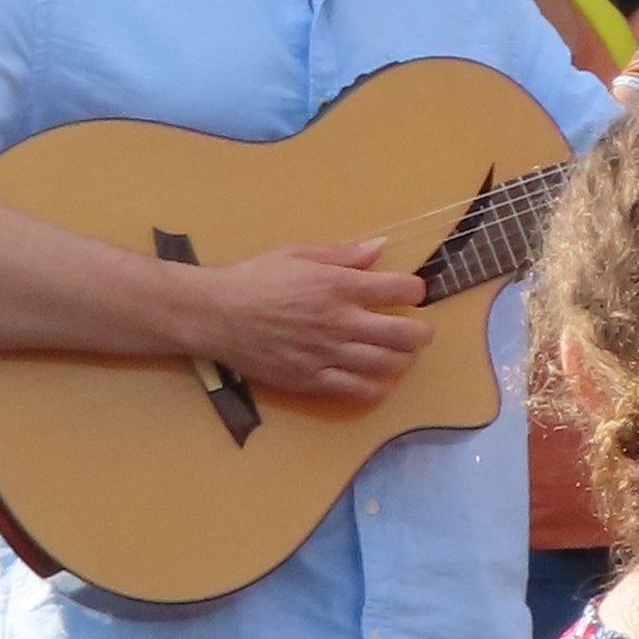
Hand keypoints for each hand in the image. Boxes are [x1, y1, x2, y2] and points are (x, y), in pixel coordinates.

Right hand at [184, 236, 431, 405]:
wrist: (215, 315)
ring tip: (397, 353)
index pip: (403, 290)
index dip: (415, 291)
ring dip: (403, 359)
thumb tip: (380, 247)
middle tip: (418, 330)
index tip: (410, 293)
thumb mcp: (298, 253)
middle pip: (407, 334)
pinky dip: (377, 387)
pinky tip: (376, 379)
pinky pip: (359, 391)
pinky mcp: (312, 380)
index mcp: (339, 286)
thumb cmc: (256, 278)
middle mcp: (341, 322)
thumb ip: (343, 253)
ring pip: (389, 365)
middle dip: (422, 332)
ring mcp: (328, 354)